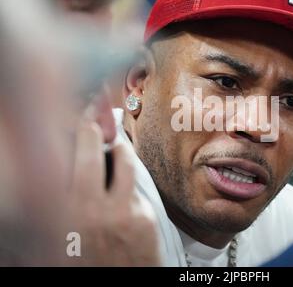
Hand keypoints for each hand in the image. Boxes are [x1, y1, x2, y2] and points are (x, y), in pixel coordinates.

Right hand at [66, 121, 159, 265]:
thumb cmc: (83, 261)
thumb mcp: (57, 235)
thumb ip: (59, 203)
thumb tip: (63, 168)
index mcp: (64, 212)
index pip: (70, 158)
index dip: (78, 134)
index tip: (82, 122)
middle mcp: (92, 210)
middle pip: (95, 153)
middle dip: (94, 131)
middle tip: (94, 124)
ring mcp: (122, 213)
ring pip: (126, 165)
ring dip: (122, 151)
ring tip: (119, 149)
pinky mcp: (144, 220)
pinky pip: (137, 193)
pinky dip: (130, 190)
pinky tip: (125, 200)